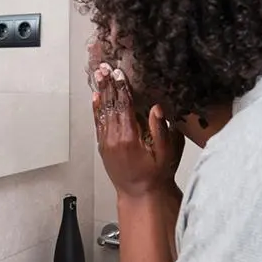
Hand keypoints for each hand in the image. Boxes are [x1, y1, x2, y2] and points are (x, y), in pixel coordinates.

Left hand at [93, 63, 183, 196]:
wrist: (139, 195)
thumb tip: (156, 108)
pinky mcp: (103, 147)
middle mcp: (114, 139)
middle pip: (110, 105)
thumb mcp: (165, 153)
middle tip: (103, 67)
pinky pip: (98, 124)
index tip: (119, 73)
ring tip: (98, 76)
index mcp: (129, 138)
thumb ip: (160, 130)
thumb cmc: (155, 175)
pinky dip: (97, 109)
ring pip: (102, 112)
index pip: (124, 106)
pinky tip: (95, 97)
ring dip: (101, 93)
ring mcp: (106, 143)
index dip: (122, 88)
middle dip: (108, 85)